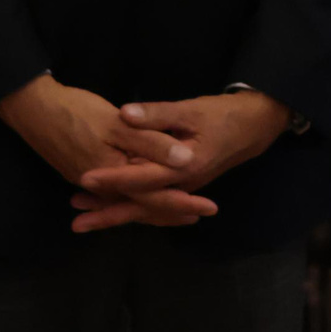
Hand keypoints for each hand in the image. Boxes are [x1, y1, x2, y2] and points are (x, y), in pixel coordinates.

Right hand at [0, 76, 213, 224]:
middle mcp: (102, 186)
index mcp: (114, 175)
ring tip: (177, 211)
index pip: (155, 197)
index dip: (183, 202)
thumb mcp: (118, 124)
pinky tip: (137, 195)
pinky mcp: (79, 171)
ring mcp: (88, 181)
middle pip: (141, 205)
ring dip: (150, 207)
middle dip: (171, 210)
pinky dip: (130, 197)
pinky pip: (112, 193)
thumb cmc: (76, 112)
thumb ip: (151, 143)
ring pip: (127, 201)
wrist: (31, 108)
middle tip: (200, 214)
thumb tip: (185, 161)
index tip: (209, 207)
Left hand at [70, 91, 292, 232]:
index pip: (141, 177)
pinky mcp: (182, 185)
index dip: (112, 178)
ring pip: (145, 206)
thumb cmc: (223, 115)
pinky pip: (153, 201)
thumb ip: (157, 113)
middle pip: (140, 205)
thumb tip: (125, 114)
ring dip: (116, 211)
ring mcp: (183, 188)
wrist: (254, 126)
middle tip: (75, 222)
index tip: (84, 178)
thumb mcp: (191, 110)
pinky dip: (132, 205)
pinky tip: (114, 204)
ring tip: (83, 214)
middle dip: (107, 213)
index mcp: (183, 167)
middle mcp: (182, 185)